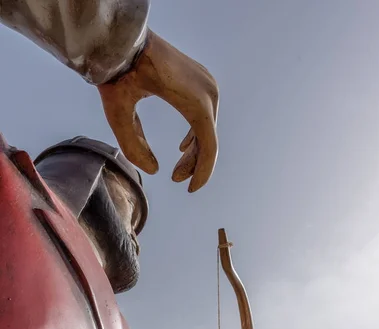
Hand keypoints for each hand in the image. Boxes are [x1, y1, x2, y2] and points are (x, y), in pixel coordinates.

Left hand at [98, 29, 218, 192]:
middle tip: (175, 179)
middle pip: (208, 139)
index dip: (202, 172)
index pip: (209, 147)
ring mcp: (207, 84)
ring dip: (194, 151)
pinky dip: (195, 134)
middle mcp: (208, 92)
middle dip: (194, 164)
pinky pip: (204, 115)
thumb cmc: (118, 73)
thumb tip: (154, 171)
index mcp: (195, 102)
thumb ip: (133, 146)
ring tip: (176, 169)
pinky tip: (182, 147)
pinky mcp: (201, 80)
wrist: (121, 37)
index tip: (191, 190)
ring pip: (207, 128)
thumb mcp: (118, 114)